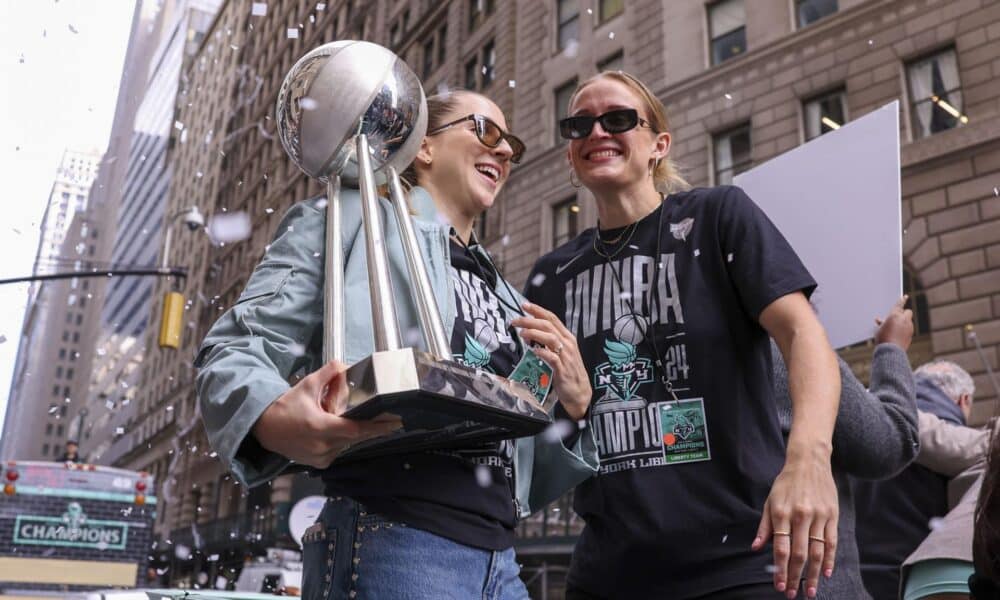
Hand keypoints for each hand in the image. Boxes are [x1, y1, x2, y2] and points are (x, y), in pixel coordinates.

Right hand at [252, 360, 402, 467]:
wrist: (264, 428)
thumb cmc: (284, 407)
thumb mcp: (308, 385)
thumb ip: (329, 373)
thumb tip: (344, 365)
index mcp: (320, 427)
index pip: (357, 430)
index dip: (378, 427)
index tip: (396, 423)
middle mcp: (322, 446)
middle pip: (355, 436)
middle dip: (369, 427)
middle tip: (385, 419)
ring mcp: (320, 457)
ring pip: (347, 444)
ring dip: (351, 432)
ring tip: (342, 419)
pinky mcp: (318, 463)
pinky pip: (338, 450)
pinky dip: (340, 440)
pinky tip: (333, 430)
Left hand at [512, 302, 591, 419]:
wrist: (580, 393)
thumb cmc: (568, 371)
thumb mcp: (560, 352)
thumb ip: (548, 342)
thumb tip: (530, 333)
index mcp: (567, 337)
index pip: (552, 318)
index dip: (538, 310)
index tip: (524, 305)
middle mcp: (568, 344)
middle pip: (548, 326)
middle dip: (530, 321)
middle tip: (515, 321)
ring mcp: (566, 356)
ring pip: (550, 338)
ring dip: (534, 333)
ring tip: (522, 333)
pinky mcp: (563, 370)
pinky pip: (552, 357)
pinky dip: (543, 352)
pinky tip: (534, 351)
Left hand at [752, 449, 838, 598]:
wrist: (809, 462)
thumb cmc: (786, 483)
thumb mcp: (770, 501)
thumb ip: (764, 526)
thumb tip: (756, 548)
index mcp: (782, 513)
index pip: (781, 548)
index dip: (780, 570)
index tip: (779, 586)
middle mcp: (800, 516)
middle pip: (799, 554)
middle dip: (795, 577)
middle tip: (793, 594)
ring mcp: (818, 516)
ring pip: (817, 551)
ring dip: (813, 574)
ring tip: (810, 591)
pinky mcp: (832, 516)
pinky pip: (832, 542)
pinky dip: (829, 560)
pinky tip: (825, 573)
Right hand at [875, 295, 913, 349]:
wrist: (891, 351)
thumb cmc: (883, 339)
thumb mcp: (879, 329)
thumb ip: (882, 323)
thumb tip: (879, 320)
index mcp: (895, 315)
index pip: (899, 305)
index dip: (902, 300)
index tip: (905, 296)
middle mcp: (904, 320)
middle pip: (908, 312)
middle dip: (904, 313)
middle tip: (897, 317)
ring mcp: (909, 327)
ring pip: (909, 321)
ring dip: (904, 322)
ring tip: (895, 329)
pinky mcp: (911, 334)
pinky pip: (909, 329)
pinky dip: (905, 330)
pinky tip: (898, 335)